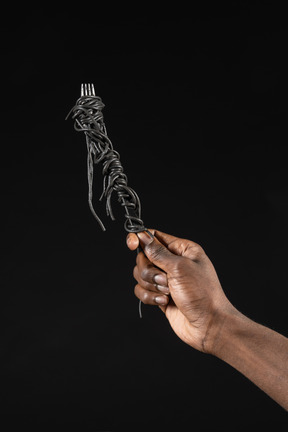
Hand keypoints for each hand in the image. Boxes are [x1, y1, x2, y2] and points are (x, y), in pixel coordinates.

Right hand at [126, 229, 234, 352]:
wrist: (208, 324)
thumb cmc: (202, 294)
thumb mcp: (179, 268)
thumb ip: (158, 252)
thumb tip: (143, 236)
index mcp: (182, 249)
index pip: (154, 236)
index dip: (140, 238)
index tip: (131, 244)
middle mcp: (173, 262)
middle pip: (143, 257)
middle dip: (149, 271)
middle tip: (164, 280)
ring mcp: (166, 279)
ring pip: (140, 274)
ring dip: (151, 285)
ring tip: (168, 293)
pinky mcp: (160, 295)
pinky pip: (142, 290)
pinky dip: (150, 296)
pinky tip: (165, 302)